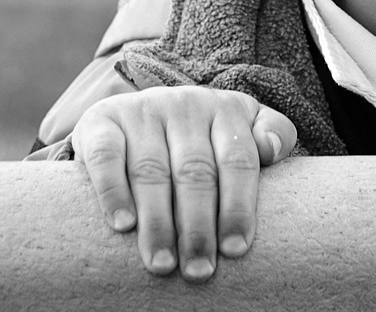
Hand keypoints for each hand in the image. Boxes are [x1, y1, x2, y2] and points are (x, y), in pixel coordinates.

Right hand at [71, 86, 296, 280]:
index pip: (237, 160)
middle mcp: (184, 105)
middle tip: (199, 271)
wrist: (137, 111)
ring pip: (151, 170)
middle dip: (198, 227)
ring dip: (157, 221)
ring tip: (163, 264)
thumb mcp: (243, 126)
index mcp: (224, 110)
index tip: (236, 250)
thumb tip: (273, 151)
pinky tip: (123, 225)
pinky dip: (112, 191)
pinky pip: (106, 156)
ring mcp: (142, 110)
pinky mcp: (101, 120)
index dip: (237, 206)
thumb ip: (273, 134)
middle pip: (195, 172)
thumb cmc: (203, 136)